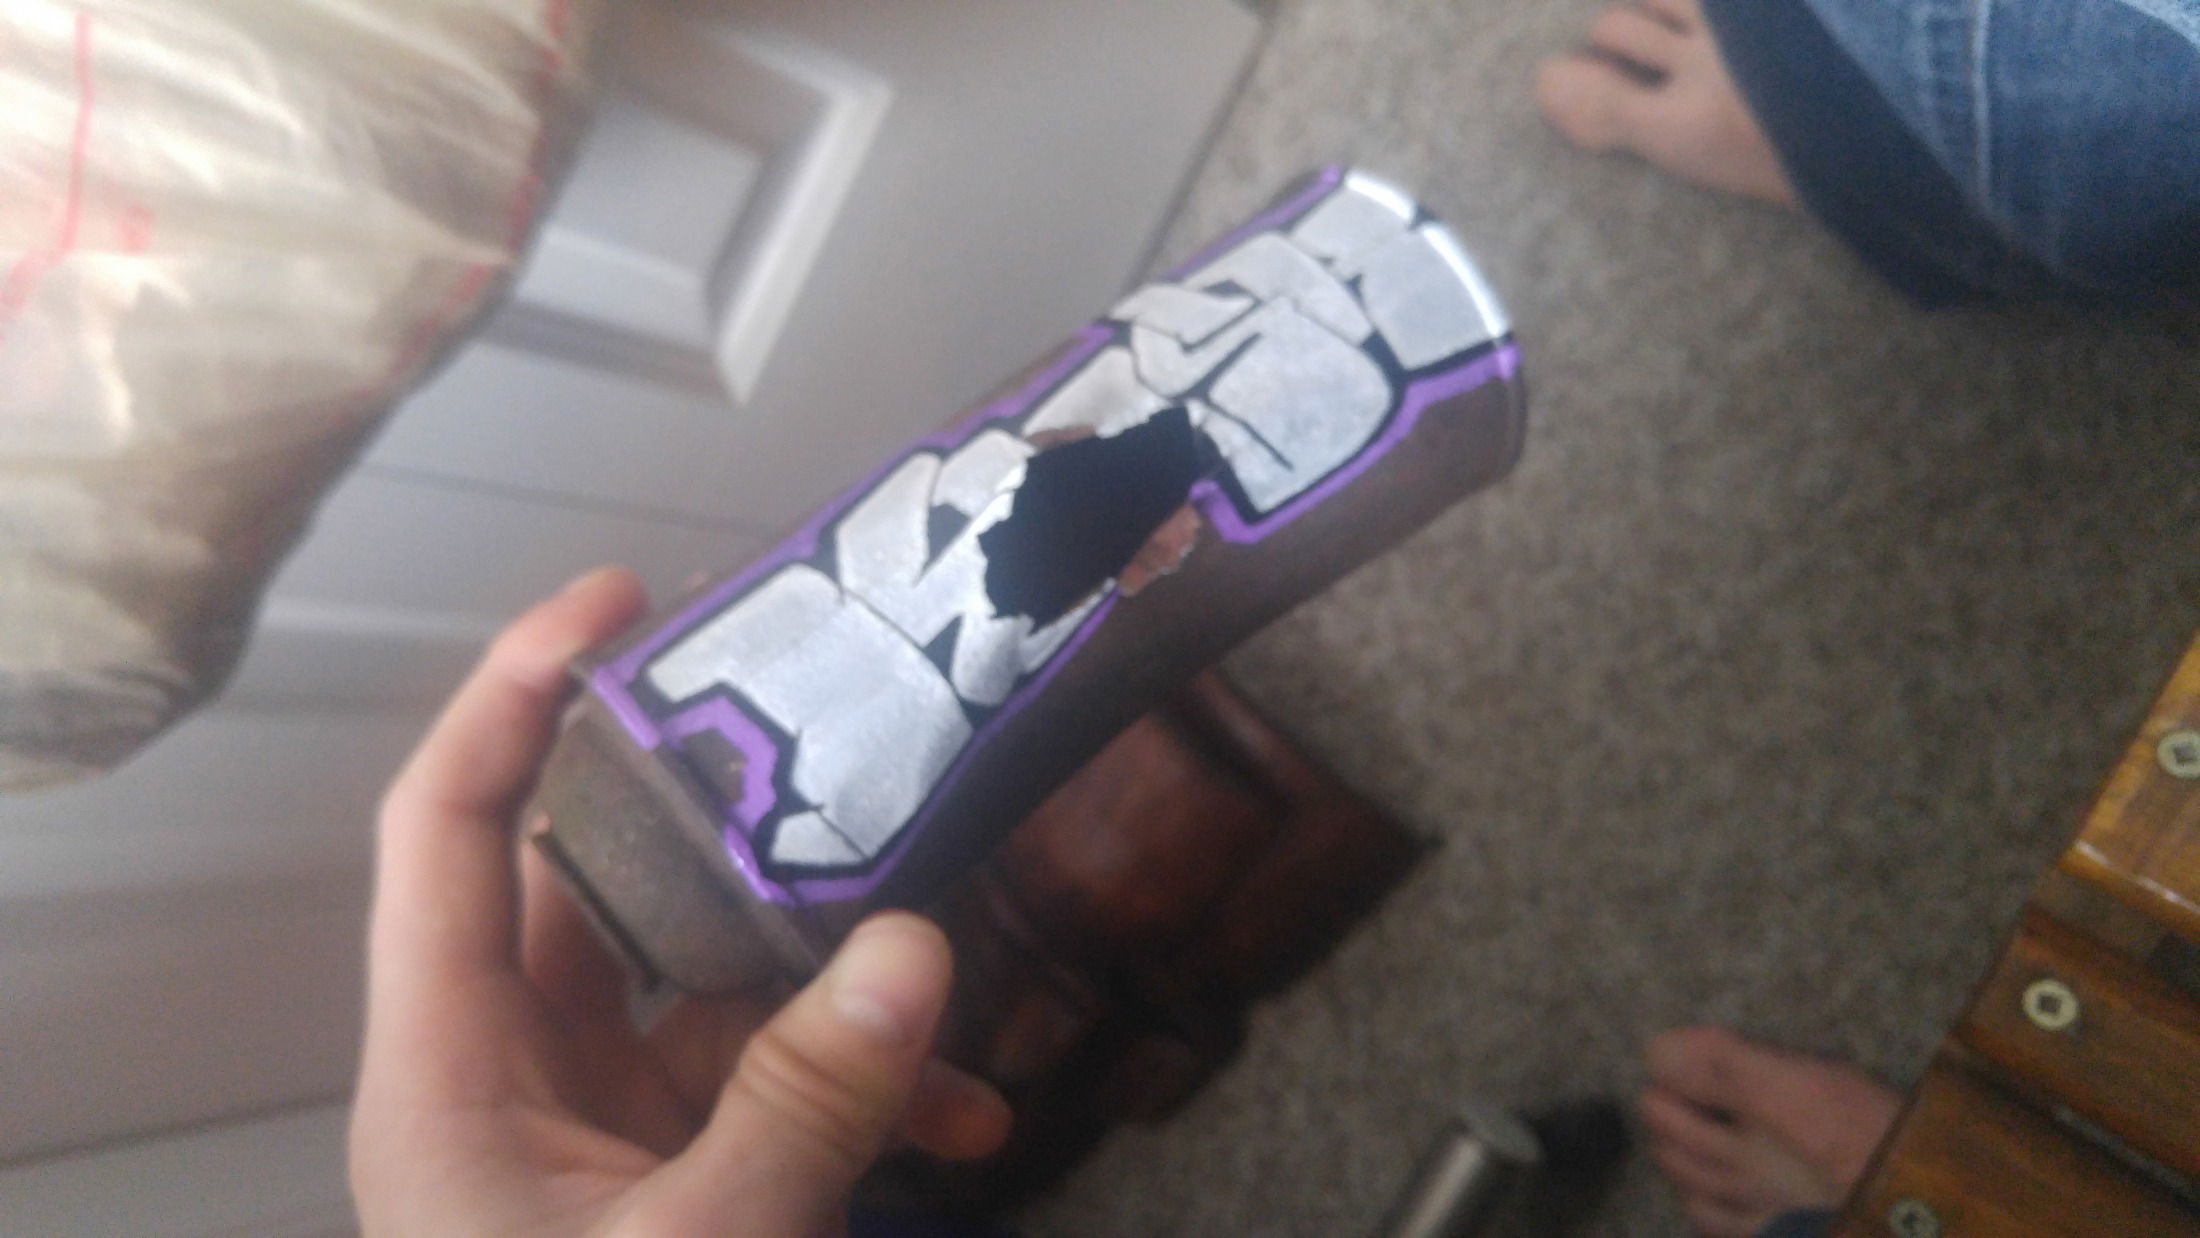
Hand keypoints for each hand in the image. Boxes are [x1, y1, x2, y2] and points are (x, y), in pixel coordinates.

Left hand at [350, 566, 1010, 1236]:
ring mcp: (601, 1129)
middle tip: (804, 707)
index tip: (617, 598)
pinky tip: (962, 1115)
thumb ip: (803, 1103)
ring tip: (929, 927)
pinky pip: (769, 1093)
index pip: (449, 830)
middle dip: (712, 806)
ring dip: (824, 973)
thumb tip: (916, 946)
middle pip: (602, 881)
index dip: (513, 695)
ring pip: (710, 986)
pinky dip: (862, 1093)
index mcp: (454, 1074)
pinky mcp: (679, 1178)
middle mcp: (516, 1078)